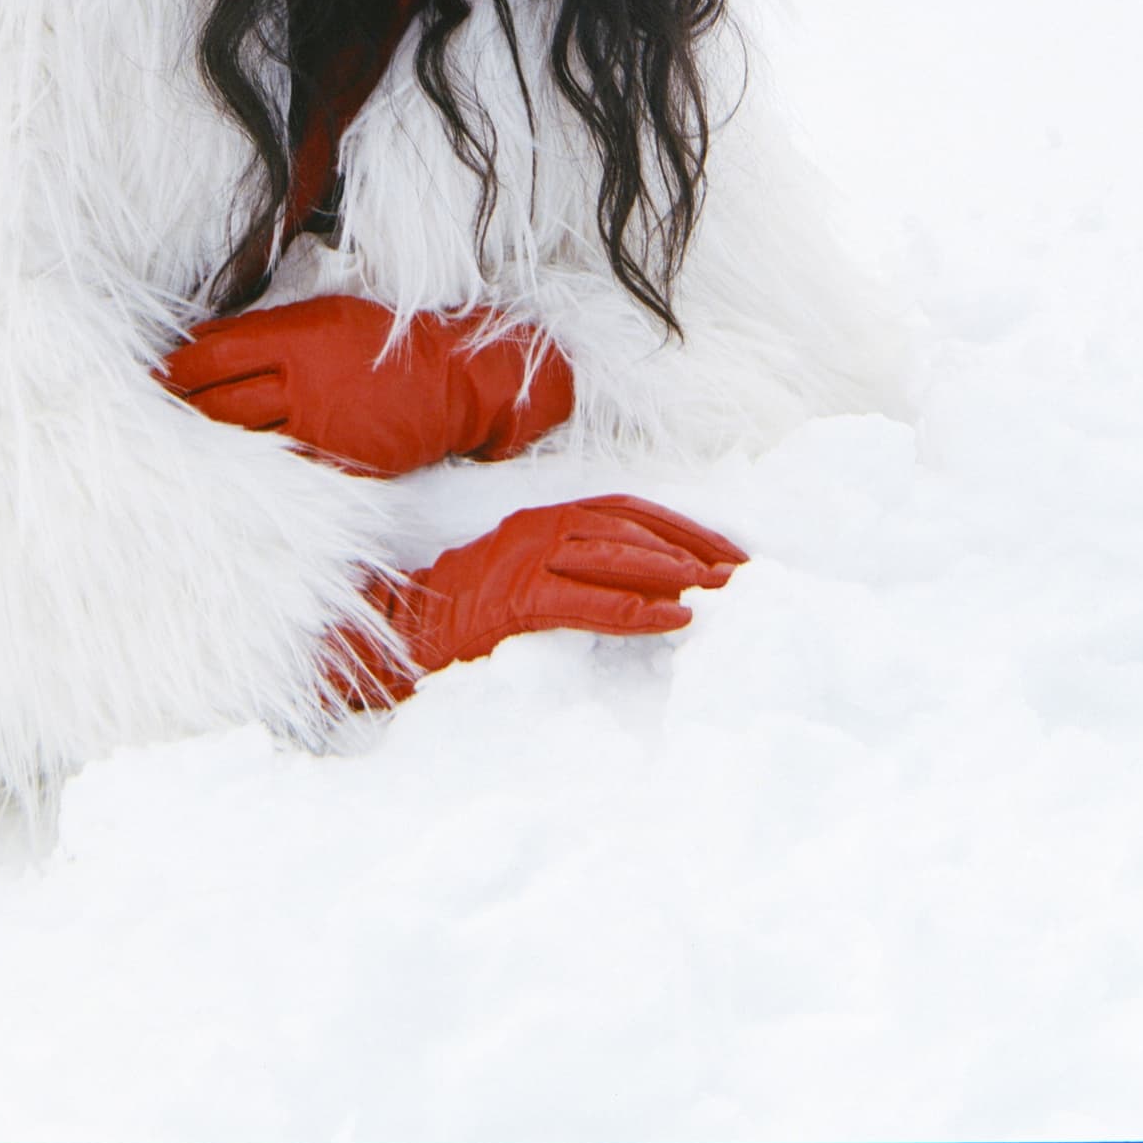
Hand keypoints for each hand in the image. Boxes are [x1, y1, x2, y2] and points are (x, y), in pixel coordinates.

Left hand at [160, 294, 573, 476]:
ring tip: (177, 445)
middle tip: (150, 416)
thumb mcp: (325, 314)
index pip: (212, 353)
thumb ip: (268, 329)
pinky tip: (230, 469)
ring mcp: (316, 423)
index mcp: (294, 336)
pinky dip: (250, 467)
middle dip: (179, 408)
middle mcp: (299, 379)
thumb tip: (208, 340)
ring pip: (241, 436)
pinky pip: (280, 465)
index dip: (176, 369)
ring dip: (207, 441)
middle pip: (217, 398)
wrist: (450, 378)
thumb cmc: (382, 341)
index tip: (155, 377)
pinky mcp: (334, 458)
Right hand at [329, 495, 747, 707]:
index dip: (682, 526)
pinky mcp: (515, 598)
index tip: (730, 551)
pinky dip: (634, 608)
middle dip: (692, 545)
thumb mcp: (524, 575)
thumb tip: (647, 586)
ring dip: (673, 569)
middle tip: (742, 570)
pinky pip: (586, 601)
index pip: (628, 511)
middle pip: (631, 525)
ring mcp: (525, 559)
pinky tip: (674, 618)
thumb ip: (572, 569)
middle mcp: (539, 527)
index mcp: (544, 518)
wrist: (400, 631)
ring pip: (613, 554)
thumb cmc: (465, 613)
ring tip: (720, 588)